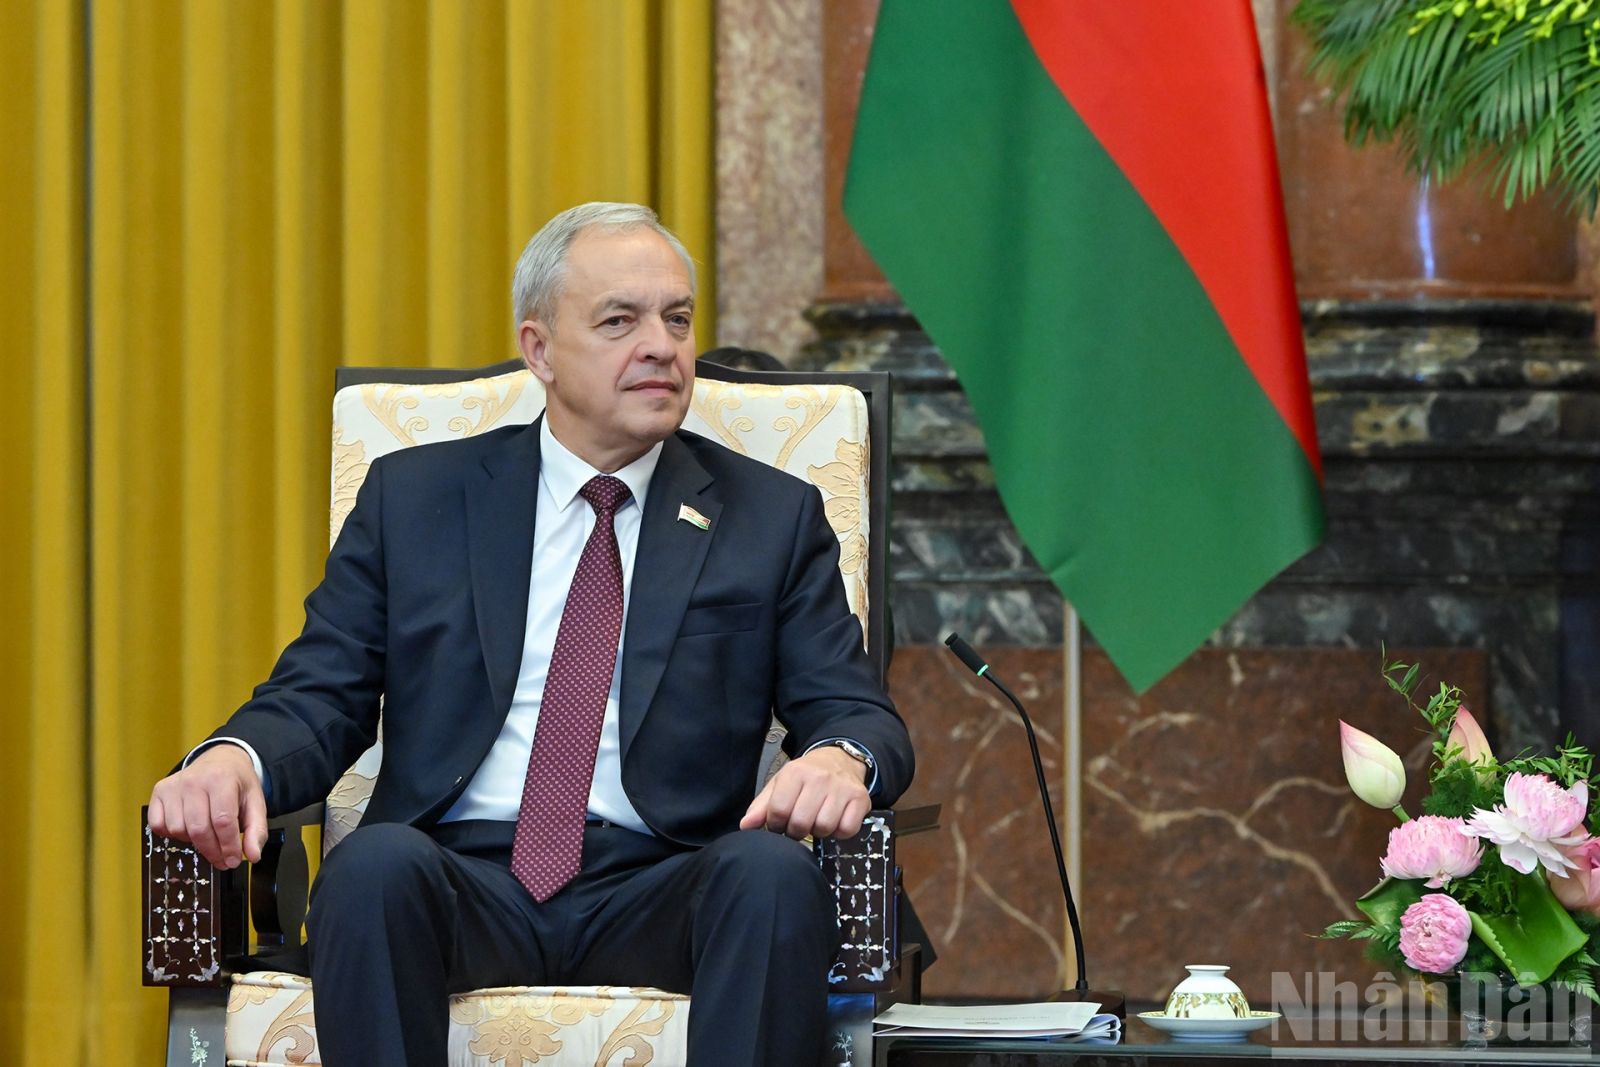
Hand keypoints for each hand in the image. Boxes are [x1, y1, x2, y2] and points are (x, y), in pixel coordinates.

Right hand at [147, 744, 266, 868]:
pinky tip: (188, 828)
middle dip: (212, 851)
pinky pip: (158, 825)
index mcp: (222, 779)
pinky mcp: (159, 791)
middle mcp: (194, 780)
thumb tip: (253, 856)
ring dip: (193, 841)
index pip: (222, 822)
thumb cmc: (237, 783)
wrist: (220, 759)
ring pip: (177, 830)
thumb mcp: (256, 802)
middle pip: (199, 829)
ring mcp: (174, 785)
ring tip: (208, 836)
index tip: (233, 860)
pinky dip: (171, 834)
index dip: (228, 846)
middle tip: (222, 860)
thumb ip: (256, 830)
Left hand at [739, 745, 871, 839]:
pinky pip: (847, 829)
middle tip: (798, 826)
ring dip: (818, 831)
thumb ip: (762, 806)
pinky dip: (839, 832)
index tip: (779, 824)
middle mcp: (820, 778)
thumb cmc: (807, 776)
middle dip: (795, 831)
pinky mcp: (860, 799)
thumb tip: (746, 826)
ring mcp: (842, 788)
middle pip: (800, 822)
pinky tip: (834, 821)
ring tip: (816, 821)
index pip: (779, 810)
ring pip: (824, 827)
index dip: (775, 825)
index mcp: (795, 773)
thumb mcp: (781, 784)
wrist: (840, 759)